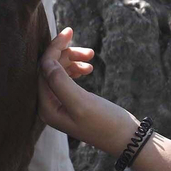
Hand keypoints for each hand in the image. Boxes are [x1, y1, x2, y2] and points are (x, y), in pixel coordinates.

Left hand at [38, 27, 136, 153]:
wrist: (127, 139)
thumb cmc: (105, 123)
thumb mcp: (81, 102)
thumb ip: (60, 82)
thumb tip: (46, 62)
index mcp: (46, 108)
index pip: (43, 70)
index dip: (54, 49)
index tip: (70, 31)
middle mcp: (49, 106)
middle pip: (49, 69)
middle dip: (66, 54)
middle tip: (89, 50)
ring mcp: (59, 104)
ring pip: (59, 71)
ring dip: (73, 60)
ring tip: (92, 56)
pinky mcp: (71, 102)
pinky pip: (67, 78)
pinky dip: (76, 68)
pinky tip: (88, 67)